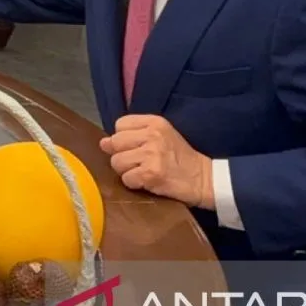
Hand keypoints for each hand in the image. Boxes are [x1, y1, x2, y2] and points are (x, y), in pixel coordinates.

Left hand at [99, 115, 213, 208]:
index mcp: (155, 122)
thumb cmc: (179, 158)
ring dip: (127, 171)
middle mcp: (152, 135)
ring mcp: (152, 154)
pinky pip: (126, 179)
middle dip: (122, 156)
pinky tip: (147, 182)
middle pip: (115, 143)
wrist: (204, 179)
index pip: (120, 124)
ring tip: (144, 172)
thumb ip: (131, 136)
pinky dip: (134, 183)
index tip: (136, 147)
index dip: (123, 139)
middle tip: (139, 163)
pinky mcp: (151, 173)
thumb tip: (102, 142)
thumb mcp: (160, 137)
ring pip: (117, 162)